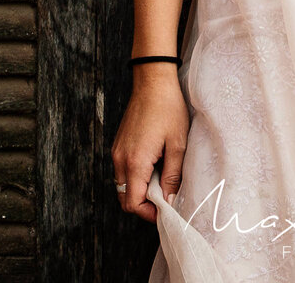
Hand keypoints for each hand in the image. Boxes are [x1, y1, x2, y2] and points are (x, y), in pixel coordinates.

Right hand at [111, 66, 188, 223]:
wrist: (153, 81)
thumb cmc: (168, 109)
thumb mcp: (178, 144)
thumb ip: (172, 176)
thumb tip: (169, 200)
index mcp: (134, 162)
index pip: (132, 203)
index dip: (149, 213)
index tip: (166, 210)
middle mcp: (120, 159)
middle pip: (125, 198)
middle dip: (144, 204)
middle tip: (165, 198)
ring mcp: (117, 151)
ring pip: (123, 185)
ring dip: (140, 190)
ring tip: (162, 180)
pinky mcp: (118, 145)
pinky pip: (123, 171)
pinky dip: (136, 177)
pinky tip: (154, 166)